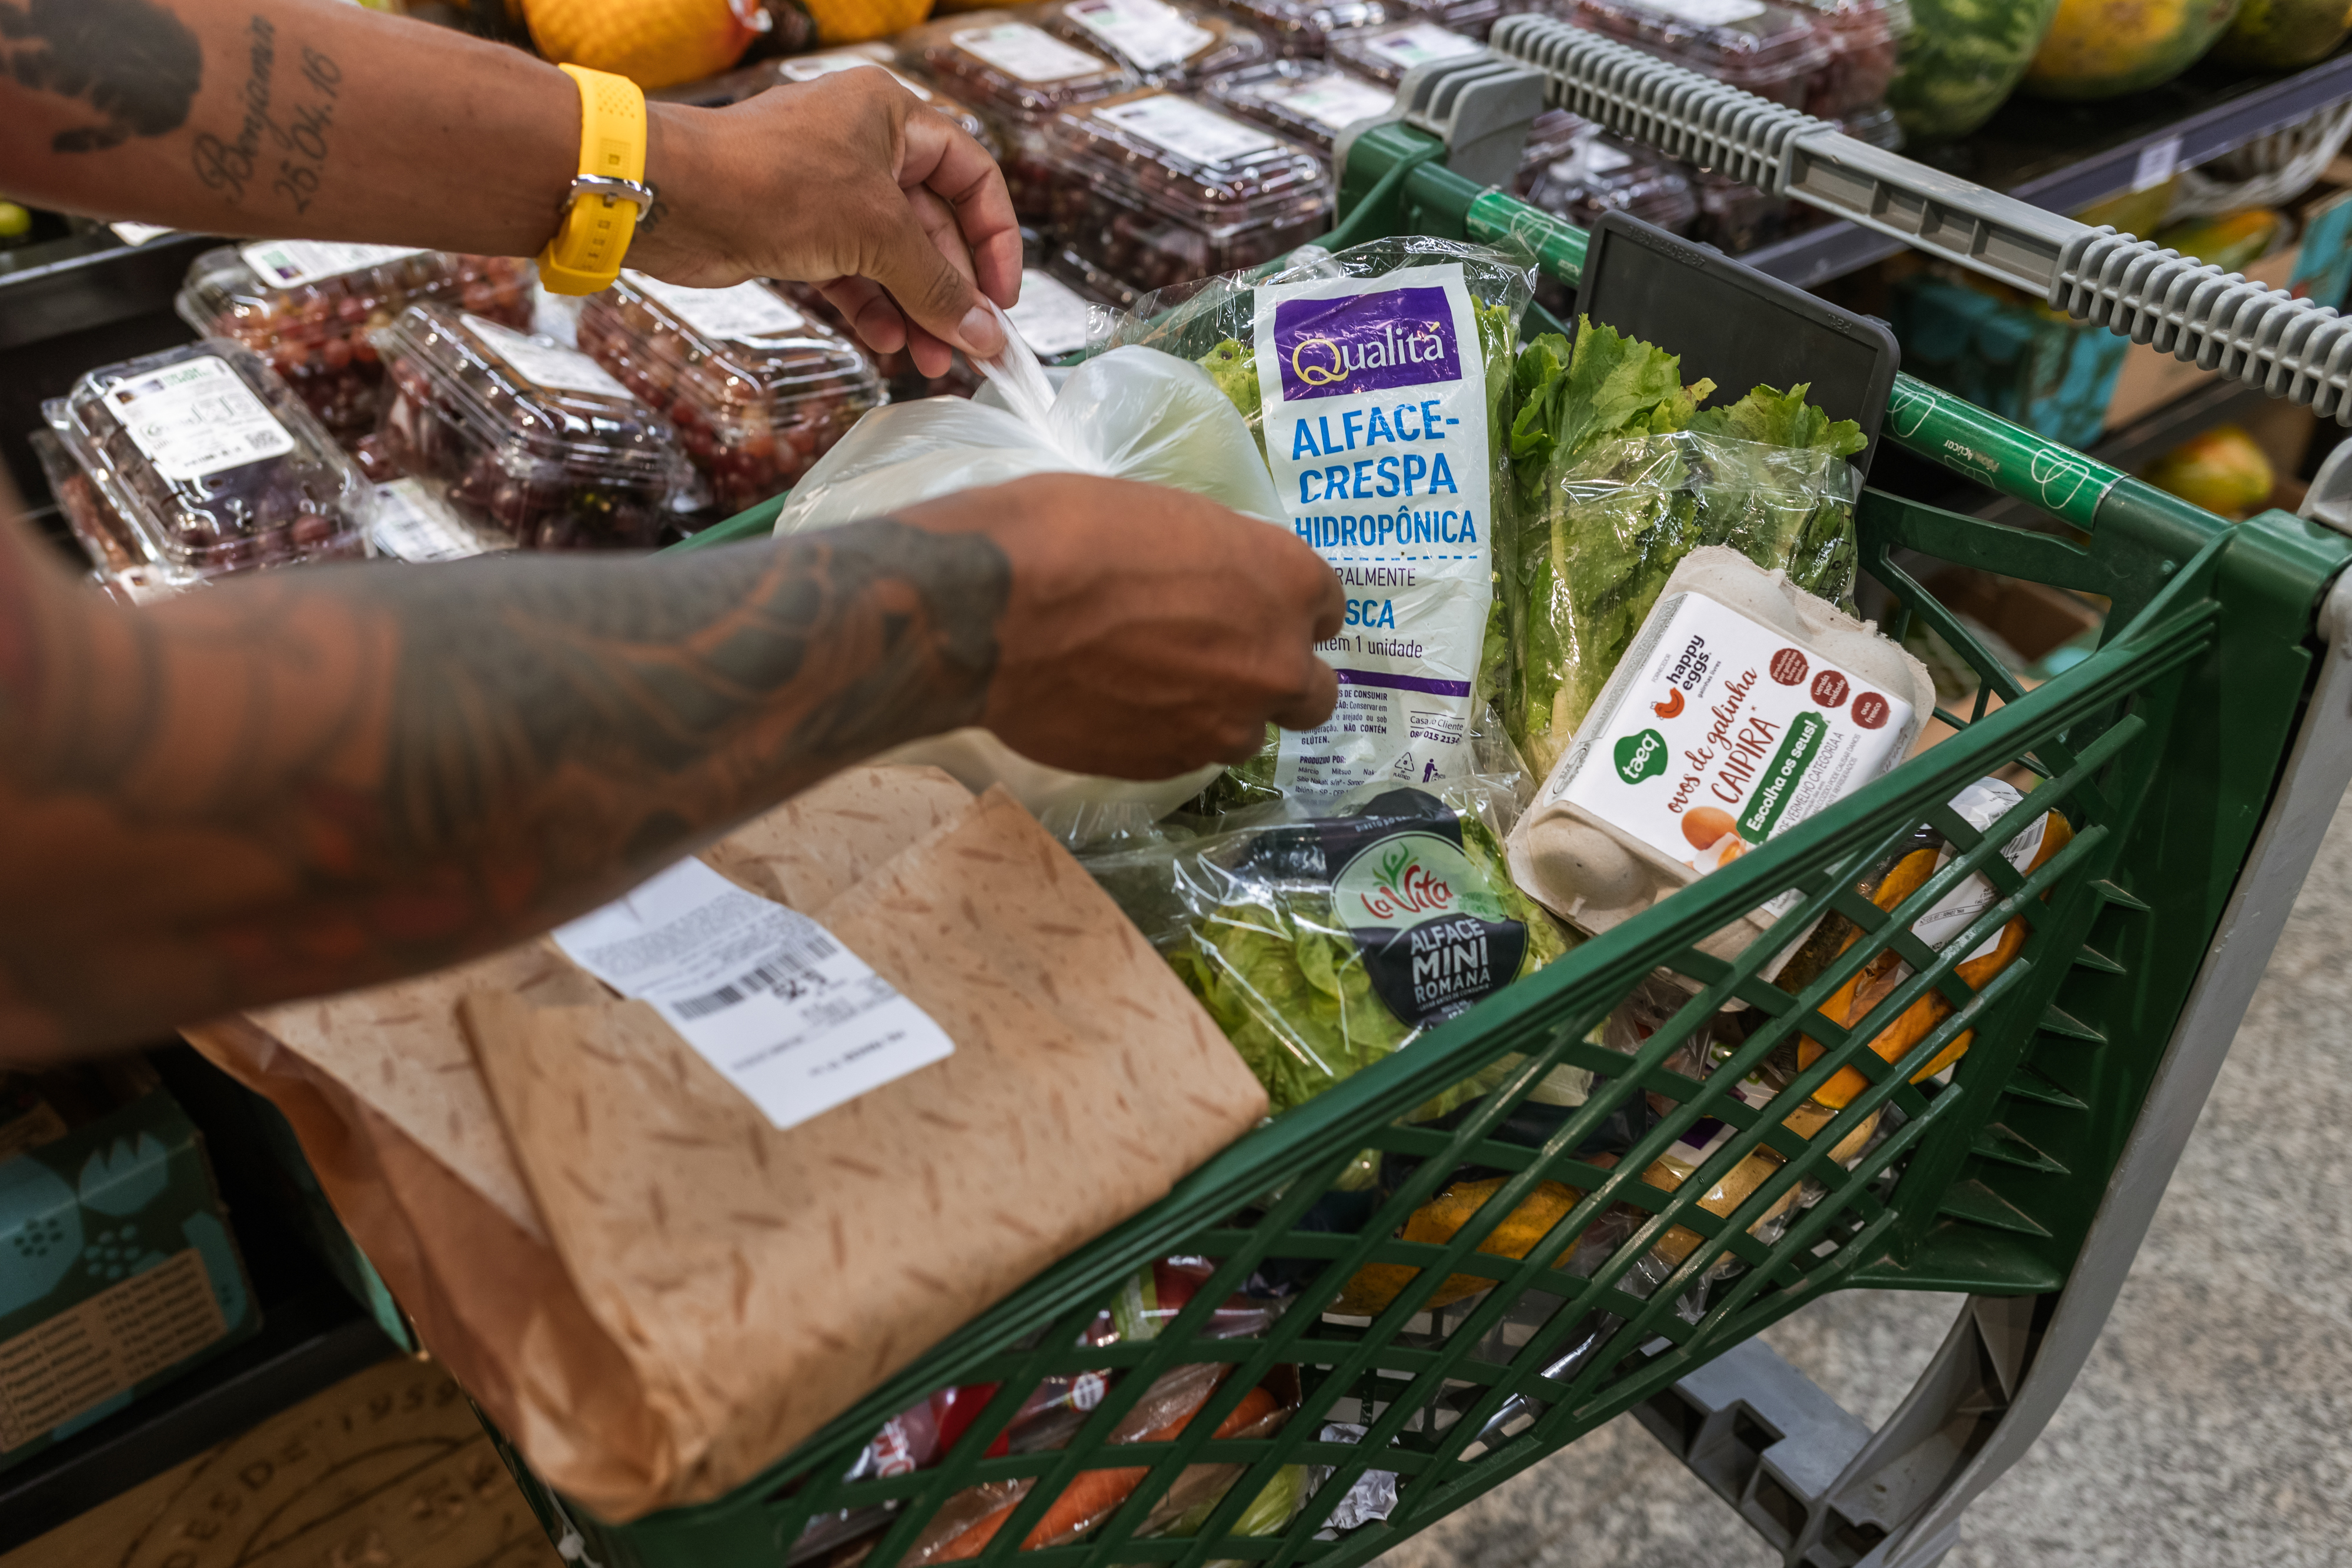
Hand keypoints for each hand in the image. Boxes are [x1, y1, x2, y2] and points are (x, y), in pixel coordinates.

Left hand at [634, 69, 1018, 379]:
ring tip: (931, 360)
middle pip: (934, 226)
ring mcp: (830, 192)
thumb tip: (985, 332)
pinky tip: (888, 342)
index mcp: (892, 117)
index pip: (971, 176)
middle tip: (971, 346)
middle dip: (952, 291)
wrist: (672, 198)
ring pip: (894, 257)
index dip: (995, 238)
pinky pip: (855, 274)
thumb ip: (937, 286)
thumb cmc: (768, 180)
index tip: (1001, 296)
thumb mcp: (876, 233)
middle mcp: (864, 147)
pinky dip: (874, 308)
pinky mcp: (799, 231)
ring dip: (917, 310)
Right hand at [900, 475, 1344, 779]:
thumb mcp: (1164, 515)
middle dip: (1277, 677)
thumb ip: (1214, 561)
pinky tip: (1120, 707)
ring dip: (1219, 712)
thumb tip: (1209, 583)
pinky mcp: (1170, 766)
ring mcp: (1224, 724)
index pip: (1326, 605)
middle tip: (1222, 659)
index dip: (1289, 607)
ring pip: (1248, 732)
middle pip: (1312, 691)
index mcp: (1285, 581)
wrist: (995, 610)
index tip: (1258, 606)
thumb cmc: (1071, 532)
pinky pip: (1189, 755)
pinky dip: (1167, 735)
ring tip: (1155, 686)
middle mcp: (1274, 662)